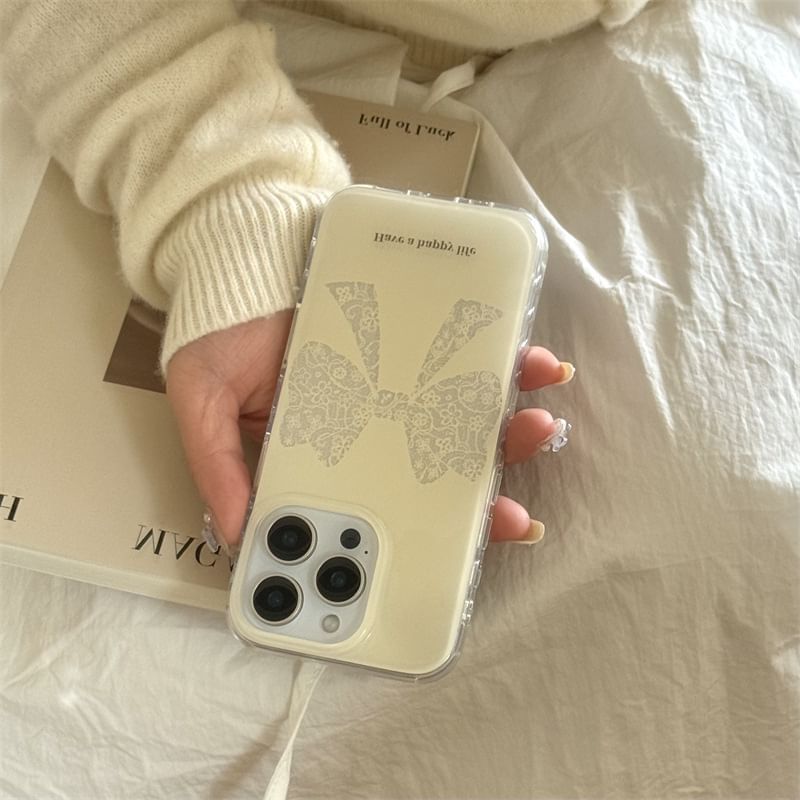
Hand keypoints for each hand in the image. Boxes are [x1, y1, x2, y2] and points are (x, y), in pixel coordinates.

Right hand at [166, 313, 572, 550]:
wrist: (241, 246)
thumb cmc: (219, 330)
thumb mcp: (204, 405)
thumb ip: (218, 467)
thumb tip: (237, 535)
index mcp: (327, 452)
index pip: (375, 505)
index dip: (407, 538)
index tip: (449, 567)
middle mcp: (373, 423)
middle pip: (436, 472)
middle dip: (482, 498)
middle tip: (513, 519)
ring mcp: (402, 379)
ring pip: (467, 418)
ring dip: (510, 433)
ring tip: (538, 431)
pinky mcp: (419, 334)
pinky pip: (470, 354)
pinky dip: (508, 363)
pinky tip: (536, 367)